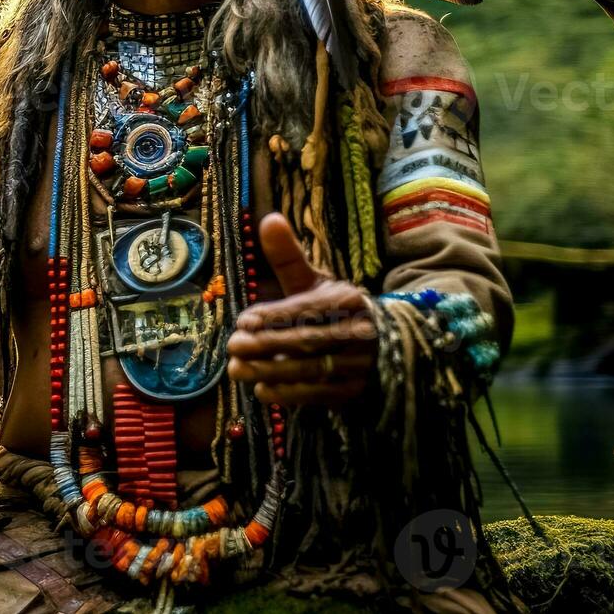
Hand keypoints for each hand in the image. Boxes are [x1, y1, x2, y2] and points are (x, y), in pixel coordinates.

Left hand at [226, 213, 376, 405]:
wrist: (381, 347)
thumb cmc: (335, 311)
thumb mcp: (316, 283)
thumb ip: (289, 258)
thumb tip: (268, 219)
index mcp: (347, 300)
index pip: (308, 309)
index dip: (275, 315)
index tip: (244, 320)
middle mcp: (358, 331)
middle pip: (308, 339)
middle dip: (267, 344)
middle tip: (232, 345)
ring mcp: (359, 364)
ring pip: (312, 369)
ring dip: (270, 372)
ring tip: (235, 370)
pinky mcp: (354, 391)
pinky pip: (319, 394)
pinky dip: (289, 394)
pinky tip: (260, 391)